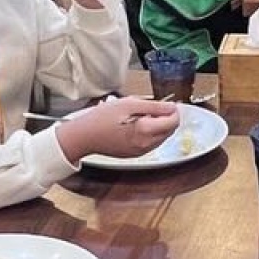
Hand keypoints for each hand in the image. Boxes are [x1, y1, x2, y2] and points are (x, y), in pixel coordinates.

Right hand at [56, 97, 182, 162]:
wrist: (84, 137)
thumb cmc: (102, 118)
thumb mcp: (129, 103)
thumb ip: (154, 106)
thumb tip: (171, 107)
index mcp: (146, 130)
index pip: (173, 122)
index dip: (174, 111)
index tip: (169, 103)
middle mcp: (146, 145)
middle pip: (170, 131)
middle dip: (167, 119)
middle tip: (155, 107)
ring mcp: (141, 152)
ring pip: (161, 138)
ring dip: (159, 126)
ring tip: (143, 115)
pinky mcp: (135, 155)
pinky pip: (151, 144)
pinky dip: (151, 134)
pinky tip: (137, 125)